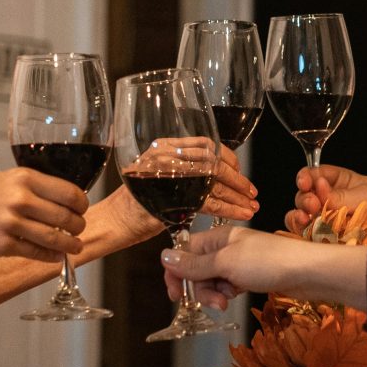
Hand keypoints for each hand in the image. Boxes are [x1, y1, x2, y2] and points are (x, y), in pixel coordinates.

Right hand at [0, 169, 87, 261]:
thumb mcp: (6, 179)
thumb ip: (34, 187)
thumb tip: (67, 200)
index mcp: (24, 178)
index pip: (70, 193)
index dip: (82, 204)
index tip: (82, 209)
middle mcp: (19, 199)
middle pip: (66, 217)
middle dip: (78, 226)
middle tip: (79, 229)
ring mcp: (11, 224)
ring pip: (55, 238)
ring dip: (71, 245)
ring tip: (75, 246)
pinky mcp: (3, 246)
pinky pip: (37, 253)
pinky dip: (52, 256)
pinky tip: (56, 256)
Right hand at [105, 140, 257, 239]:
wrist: (115, 221)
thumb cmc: (135, 204)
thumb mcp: (157, 177)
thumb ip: (181, 171)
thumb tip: (212, 175)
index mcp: (165, 147)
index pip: (206, 145)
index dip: (227, 158)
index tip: (238, 170)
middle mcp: (168, 158)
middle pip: (214, 164)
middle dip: (237, 179)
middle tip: (251, 191)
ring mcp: (170, 177)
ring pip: (215, 184)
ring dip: (237, 196)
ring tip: (251, 205)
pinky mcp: (175, 199)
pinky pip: (209, 202)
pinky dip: (229, 209)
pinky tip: (241, 214)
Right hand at [161, 224, 366, 310]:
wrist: (308, 272)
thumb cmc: (268, 262)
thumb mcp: (225, 263)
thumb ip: (194, 264)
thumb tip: (163, 256)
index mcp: (217, 237)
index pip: (184, 252)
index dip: (176, 272)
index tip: (176, 295)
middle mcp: (225, 246)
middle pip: (196, 268)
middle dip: (199, 288)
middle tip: (214, 302)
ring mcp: (239, 261)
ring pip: (212, 279)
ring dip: (214, 293)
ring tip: (227, 302)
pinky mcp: (251, 274)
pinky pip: (228, 284)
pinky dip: (227, 292)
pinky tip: (235, 297)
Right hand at [286, 165, 366, 234]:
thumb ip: (344, 195)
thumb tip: (322, 192)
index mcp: (337, 182)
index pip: (315, 175)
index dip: (306, 177)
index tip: (305, 181)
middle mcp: (327, 199)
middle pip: (304, 195)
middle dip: (304, 198)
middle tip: (313, 203)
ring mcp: (324, 220)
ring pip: (300, 216)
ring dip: (298, 216)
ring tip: (305, 217)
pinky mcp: (325, 239)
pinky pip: (306, 236)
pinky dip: (301, 233)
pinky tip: (305, 230)